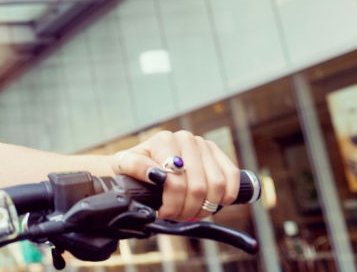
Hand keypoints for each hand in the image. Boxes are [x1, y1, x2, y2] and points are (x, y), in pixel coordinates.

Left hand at [110, 129, 239, 220]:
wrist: (141, 161)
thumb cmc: (133, 166)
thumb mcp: (124, 165)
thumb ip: (135, 166)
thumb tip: (155, 174)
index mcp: (165, 140)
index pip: (176, 181)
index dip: (173, 205)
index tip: (164, 214)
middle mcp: (186, 139)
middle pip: (198, 187)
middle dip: (188, 209)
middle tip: (178, 217)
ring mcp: (204, 145)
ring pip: (217, 185)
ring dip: (207, 207)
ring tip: (192, 213)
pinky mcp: (218, 154)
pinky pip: (232, 177)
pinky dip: (227, 195)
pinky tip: (213, 204)